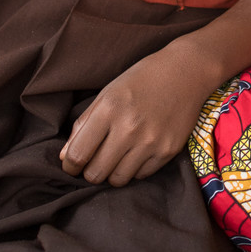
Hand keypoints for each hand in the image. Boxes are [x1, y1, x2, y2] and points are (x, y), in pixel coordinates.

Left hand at [60, 44, 215, 186]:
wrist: (185, 72)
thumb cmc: (140, 80)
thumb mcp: (106, 94)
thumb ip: (83, 125)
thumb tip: (65, 157)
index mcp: (108, 110)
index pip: (78, 154)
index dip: (70, 165)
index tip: (71, 164)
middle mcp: (129, 128)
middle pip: (96, 173)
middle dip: (89, 171)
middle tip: (94, 162)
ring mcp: (151, 142)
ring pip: (118, 180)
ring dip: (112, 173)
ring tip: (116, 157)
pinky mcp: (168, 151)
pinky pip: (141, 175)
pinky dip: (134, 169)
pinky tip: (137, 151)